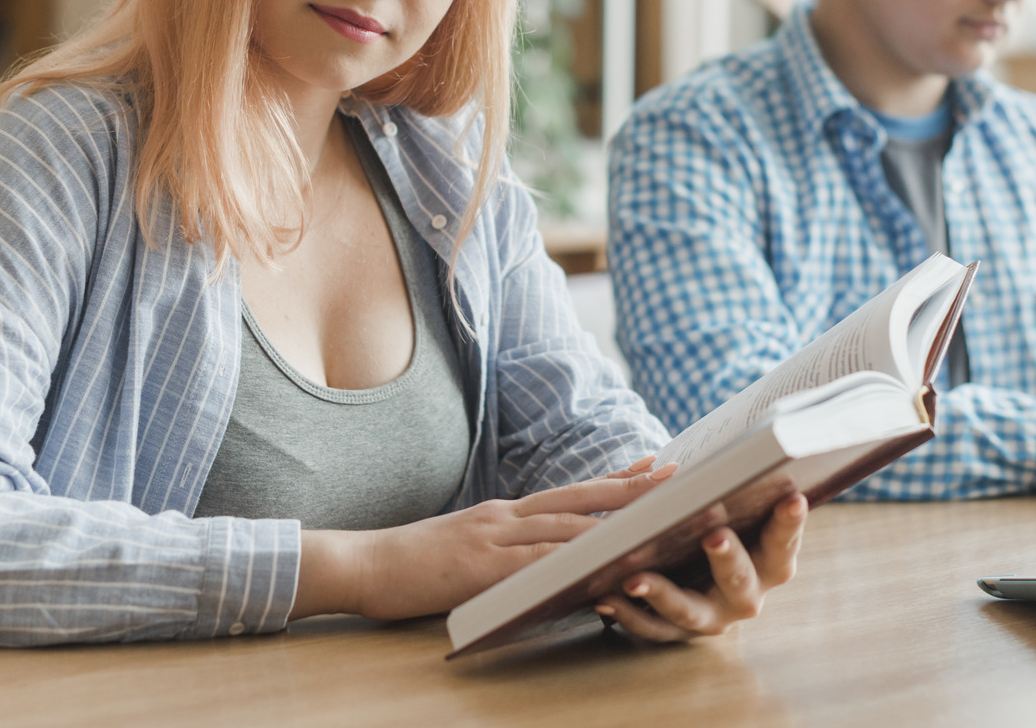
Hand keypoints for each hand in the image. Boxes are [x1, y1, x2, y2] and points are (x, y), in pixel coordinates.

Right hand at [292, 457, 675, 620]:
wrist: (363, 564)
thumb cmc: (413, 564)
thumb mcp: (466, 545)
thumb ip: (505, 548)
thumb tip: (546, 558)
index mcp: (504, 513)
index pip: (569, 492)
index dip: (613, 480)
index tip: (652, 467)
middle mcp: (504, 517)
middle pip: (576, 499)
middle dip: (628, 489)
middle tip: (673, 476)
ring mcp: (492, 539)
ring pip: (563, 526)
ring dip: (611, 521)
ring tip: (652, 517)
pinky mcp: (479, 566)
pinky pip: (532, 563)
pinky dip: (569, 561)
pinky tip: (596, 562)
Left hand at [592, 491, 806, 643]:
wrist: (693, 573)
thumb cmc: (716, 525)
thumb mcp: (727, 509)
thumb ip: (732, 489)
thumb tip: (730, 452)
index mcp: (768, 562)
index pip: (783, 543)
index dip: (789, 523)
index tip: (793, 497)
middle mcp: (745, 595)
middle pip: (740, 582)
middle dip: (728, 558)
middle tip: (714, 536)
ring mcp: (710, 617)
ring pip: (688, 611)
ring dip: (662, 594)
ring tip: (634, 578)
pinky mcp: (675, 632)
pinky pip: (651, 628)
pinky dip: (628, 613)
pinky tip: (605, 596)